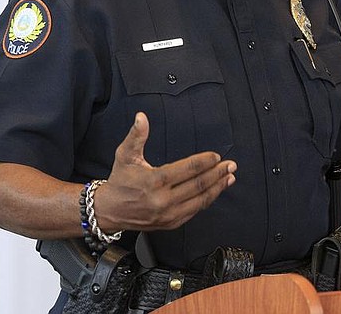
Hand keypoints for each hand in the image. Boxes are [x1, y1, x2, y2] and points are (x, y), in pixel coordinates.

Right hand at [95, 112, 236, 232]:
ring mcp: (168, 214)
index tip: (216, 156)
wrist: (109, 211)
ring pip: (199, 200)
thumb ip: (136, 135)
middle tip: (231, 165)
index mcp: (154, 180)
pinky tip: (216, 191)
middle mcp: (162, 199)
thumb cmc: (120, 181)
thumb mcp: (125, 155)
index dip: (204, 162)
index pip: (186, 169)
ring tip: (229, 177)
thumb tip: (141, 117)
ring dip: (217, 188)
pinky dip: (207, 200)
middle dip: (217, 174)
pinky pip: (194, 211)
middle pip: (197, 185)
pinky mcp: (171, 223)